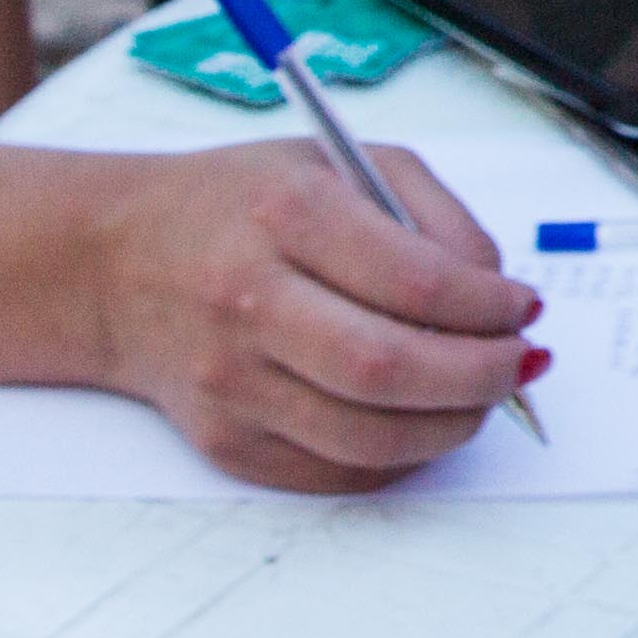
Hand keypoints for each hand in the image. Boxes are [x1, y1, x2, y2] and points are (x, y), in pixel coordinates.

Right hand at [88, 142, 542, 492]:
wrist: (113, 264)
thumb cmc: (242, 206)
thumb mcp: (343, 165)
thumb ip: (434, 216)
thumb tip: (499, 293)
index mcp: (288, 216)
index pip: (415, 281)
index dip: (489, 307)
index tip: (524, 309)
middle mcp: (250, 302)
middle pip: (390, 370)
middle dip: (482, 377)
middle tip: (520, 364)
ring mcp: (230, 382)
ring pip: (369, 437)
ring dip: (453, 427)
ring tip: (482, 396)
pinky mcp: (223, 440)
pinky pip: (334, 473)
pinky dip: (399, 458)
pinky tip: (422, 421)